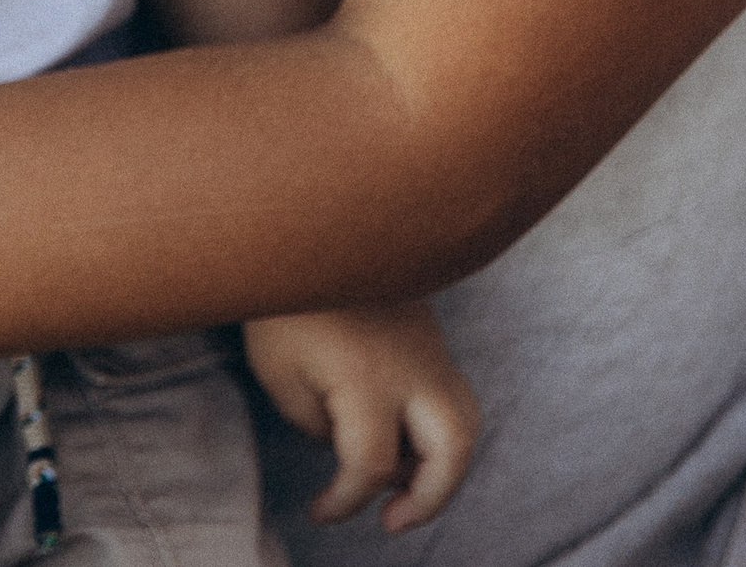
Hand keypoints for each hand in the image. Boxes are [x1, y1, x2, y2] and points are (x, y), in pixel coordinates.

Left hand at [241, 303, 477, 533]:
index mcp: (366, 378)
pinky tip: (400, 438)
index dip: (344, 503)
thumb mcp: (279, 373)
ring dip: (443, 467)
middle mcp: (411, 366)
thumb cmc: (285, 299)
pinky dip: (437, 431)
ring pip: (466, 420)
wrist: (308, 225)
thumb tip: (346, 446)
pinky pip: (451, 394)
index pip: (372, 466)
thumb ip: (316, 425)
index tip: (319, 509)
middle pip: (453, 447)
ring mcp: (428, 347)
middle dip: (431, 499)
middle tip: (392, 520)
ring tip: (405, 488)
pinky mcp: (429, 335)